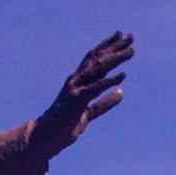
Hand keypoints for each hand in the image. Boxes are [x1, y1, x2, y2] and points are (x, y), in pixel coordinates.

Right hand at [32, 30, 133, 156]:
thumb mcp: (88, 112)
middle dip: (114, 47)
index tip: (122, 37)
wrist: (44, 137)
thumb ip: (104, 102)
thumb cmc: (63, 126)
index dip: (108, 47)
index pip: (94, 59)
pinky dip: (109, 81)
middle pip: (97, 59)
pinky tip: (122, 75)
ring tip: (130, 51)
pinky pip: (95, 88)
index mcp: (78, 82)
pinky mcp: (76, 100)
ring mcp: (75, 89)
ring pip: (97, 69)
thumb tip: (121, 93)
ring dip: (115, 58)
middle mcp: (76, 81)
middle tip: (130, 37)